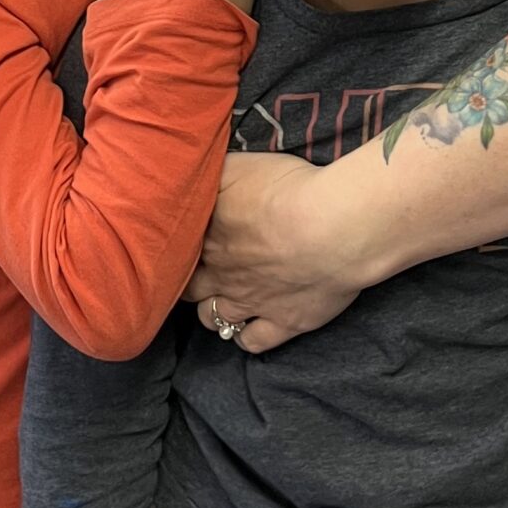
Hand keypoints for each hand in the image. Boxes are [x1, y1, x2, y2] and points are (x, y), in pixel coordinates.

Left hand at [186, 152, 368, 352]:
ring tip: (224, 298)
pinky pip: (253, 342)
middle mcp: (222, 274)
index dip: (176, 248)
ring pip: (213, 318)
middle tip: (204, 270)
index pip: (174, 251)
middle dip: (190, 281)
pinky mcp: (284, 322)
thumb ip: (210, 173)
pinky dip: (247, 337)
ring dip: (213, 310)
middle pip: (188, 288)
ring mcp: (251, 302)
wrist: (332, 227)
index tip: (184, 242)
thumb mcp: (238, 166)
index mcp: (207, 236)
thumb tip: (189, 175)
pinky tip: (250, 326)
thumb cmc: (286, 189)